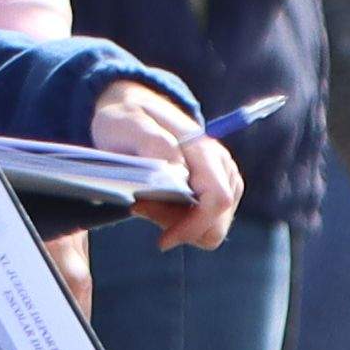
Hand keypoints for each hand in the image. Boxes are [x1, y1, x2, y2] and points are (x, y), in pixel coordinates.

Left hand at [96, 77, 233, 248]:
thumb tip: (178, 169)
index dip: (194, 226)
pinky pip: (206, 221)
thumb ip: (153, 142)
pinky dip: (181, 221)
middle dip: (182, 228)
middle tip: (141, 209)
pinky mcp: (215, 188)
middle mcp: (222, 166)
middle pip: (217, 221)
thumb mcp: (127, 124)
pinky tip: (156, 203)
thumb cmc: (127, 118)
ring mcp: (222, 178)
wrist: (135, 108)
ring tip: (145, 203)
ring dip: (179, 224)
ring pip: (213, 225)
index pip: (218, 200)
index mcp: (205, 150)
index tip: (162, 241)